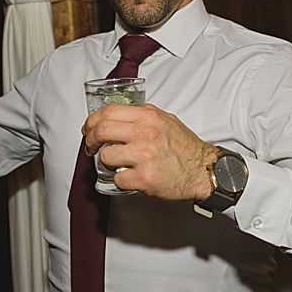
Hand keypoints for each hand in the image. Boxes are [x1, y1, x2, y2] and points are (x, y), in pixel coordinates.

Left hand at [82, 104, 221, 201]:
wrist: (203, 170)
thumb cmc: (186, 148)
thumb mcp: (167, 120)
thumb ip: (145, 114)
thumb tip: (123, 113)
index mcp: (148, 117)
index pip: (107, 112)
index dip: (91, 121)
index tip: (88, 129)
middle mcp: (145, 134)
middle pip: (101, 131)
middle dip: (90, 140)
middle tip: (91, 146)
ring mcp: (144, 156)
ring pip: (106, 156)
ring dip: (106, 161)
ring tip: (115, 163)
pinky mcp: (144, 178)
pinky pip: (118, 179)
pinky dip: (120, 180)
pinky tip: (129, 176)